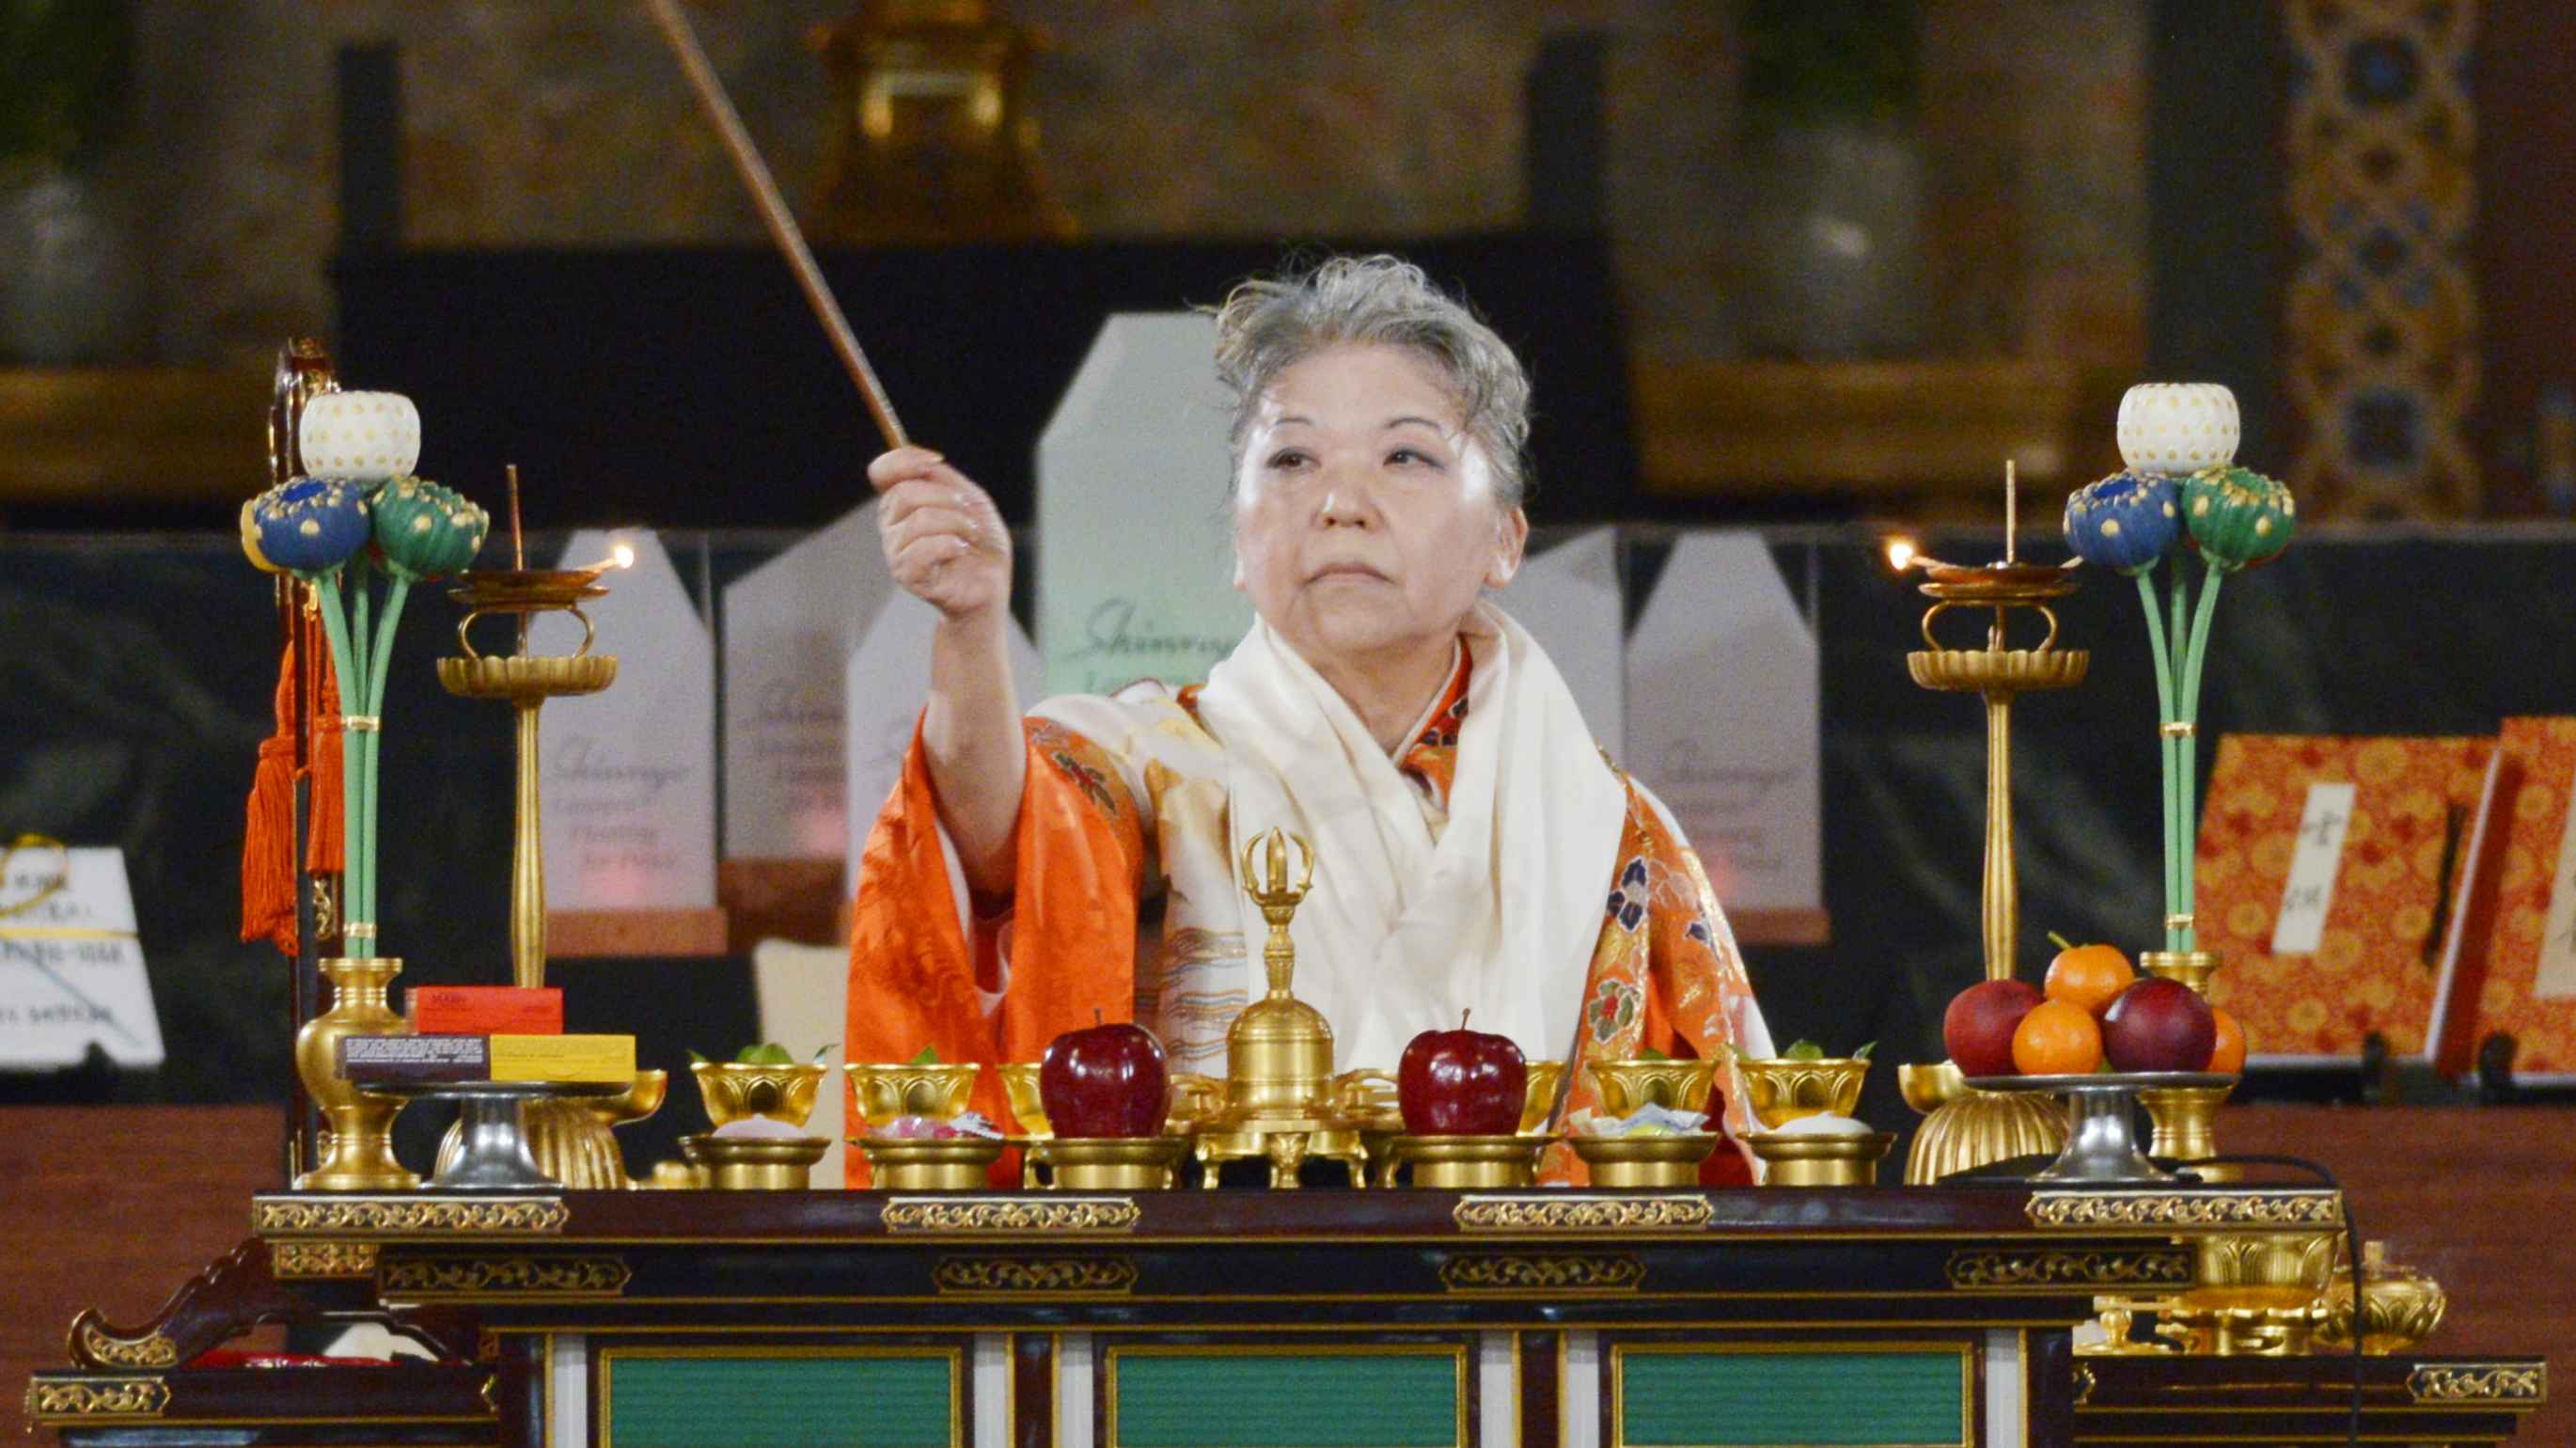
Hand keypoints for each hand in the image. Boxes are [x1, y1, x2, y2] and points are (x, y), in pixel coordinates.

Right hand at [871, 446, 1010, 623]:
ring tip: (969, 537)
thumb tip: (923, 459)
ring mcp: (896, 551)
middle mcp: (892, 525)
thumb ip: (942, 477)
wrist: (992, 584)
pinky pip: (922, 550)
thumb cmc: (980, 543)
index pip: (882, 471)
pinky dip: (950, 546)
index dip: (904, 460)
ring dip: (956, 524)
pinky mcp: (907, 575)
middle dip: (947, 499)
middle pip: (904, 493)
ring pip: (919, 520)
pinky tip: (960, 552)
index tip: (935, 460)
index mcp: (902, 502)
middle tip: (969, 516)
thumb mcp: (969, 498)